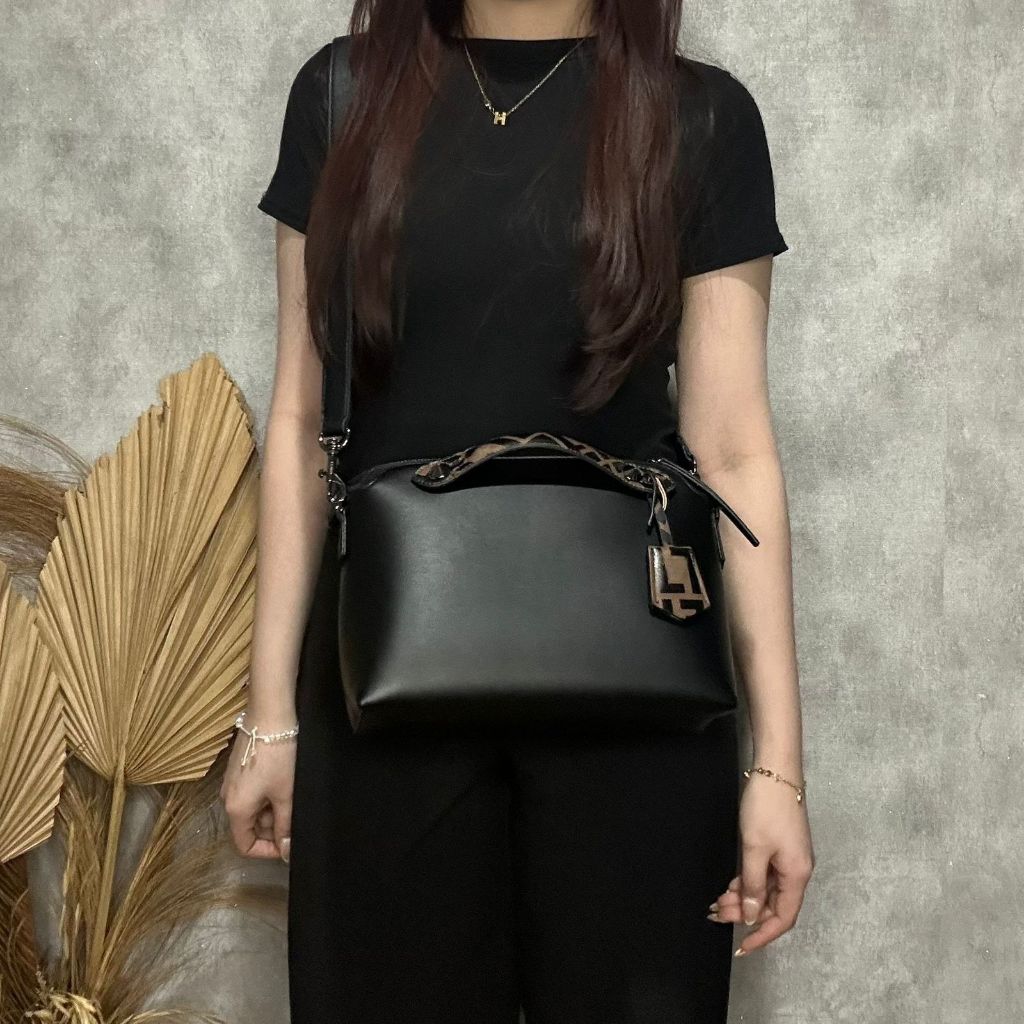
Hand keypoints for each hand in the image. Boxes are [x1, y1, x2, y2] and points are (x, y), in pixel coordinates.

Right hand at [219, 718, 296, 863]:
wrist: (269, 715)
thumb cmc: (278, 756)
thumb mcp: (285, 794)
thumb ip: (285, 825)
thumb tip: (285, 851)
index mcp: (236, 810)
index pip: (245, 845)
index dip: (267, 851)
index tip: (288, 845)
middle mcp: (227, 798)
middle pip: (249, 827)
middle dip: (273, 828)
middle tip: (296, 816)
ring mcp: (232, 782)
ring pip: (253, 809)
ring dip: (272, 810)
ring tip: (293, 795)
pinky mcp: (239, 768)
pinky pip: (252, 793)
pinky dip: (268, 795)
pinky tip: (285, 783)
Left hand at [707, 770, 814, 956]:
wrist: (775, 769)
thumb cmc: (767, 806)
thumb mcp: (754, 848)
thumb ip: (752, 885)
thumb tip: (752, 915)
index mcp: (797, 875)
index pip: (782, 918)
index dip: (762, 935)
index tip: (742, 947)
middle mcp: (797, 870)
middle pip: (773, 905)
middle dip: (746, 914)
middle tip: (717, 915)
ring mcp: (789, 857)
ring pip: (766, 889)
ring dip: (743, 898)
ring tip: (718, 902)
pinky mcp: (780, 846)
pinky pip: (764, 874)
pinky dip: (747, 881)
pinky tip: (730, 886)